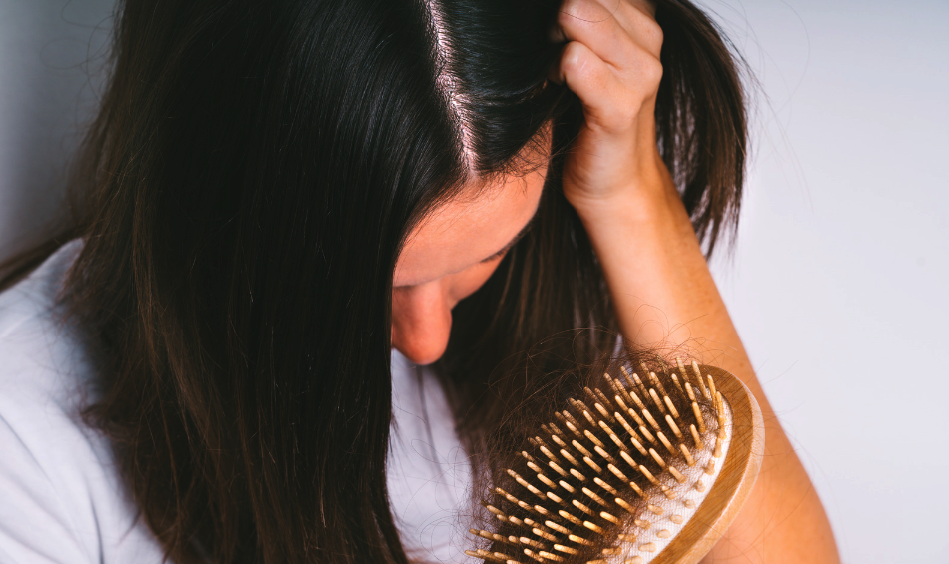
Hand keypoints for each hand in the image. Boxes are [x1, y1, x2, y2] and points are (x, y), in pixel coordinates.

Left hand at [550, 0, 670, 210]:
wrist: (615, 182)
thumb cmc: (589, 116)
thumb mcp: (590, 55)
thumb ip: (578, 21)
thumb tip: (539, 9)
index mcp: (641, 19)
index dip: (562, 10)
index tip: (557, 39)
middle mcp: (649, 37)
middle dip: (554, 19)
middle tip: (552, 55)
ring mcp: (641, 71)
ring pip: (576, 13)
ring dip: (551, 42)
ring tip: (557, 74)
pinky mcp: (622, 105)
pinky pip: (573, 60)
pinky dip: (553, 72)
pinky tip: (557, 90)